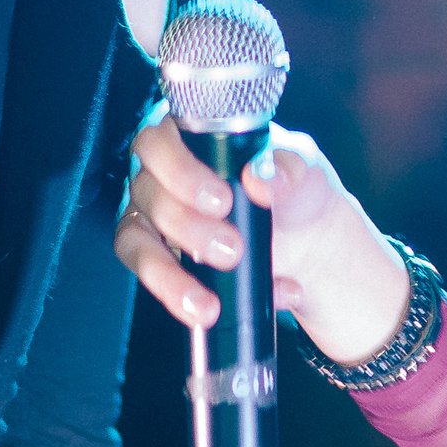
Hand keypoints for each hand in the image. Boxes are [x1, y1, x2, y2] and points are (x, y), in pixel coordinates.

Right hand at [118, 111, 411, 368]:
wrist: (310, 238)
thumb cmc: (295, 188)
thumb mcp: (303, 169)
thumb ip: (287, 169)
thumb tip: (261, 180)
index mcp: (192, 138)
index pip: (160, 141)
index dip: (181, 170)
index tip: (222, 199)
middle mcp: (164, 174)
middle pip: (149, 193)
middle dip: (189, 227)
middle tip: (232, 248)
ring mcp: (155, 217)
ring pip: (136, 242)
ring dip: (171, 274)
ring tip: (210, 303)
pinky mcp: (158, 256)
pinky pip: (151, 278)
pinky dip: (181, 296)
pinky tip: (214, 309)